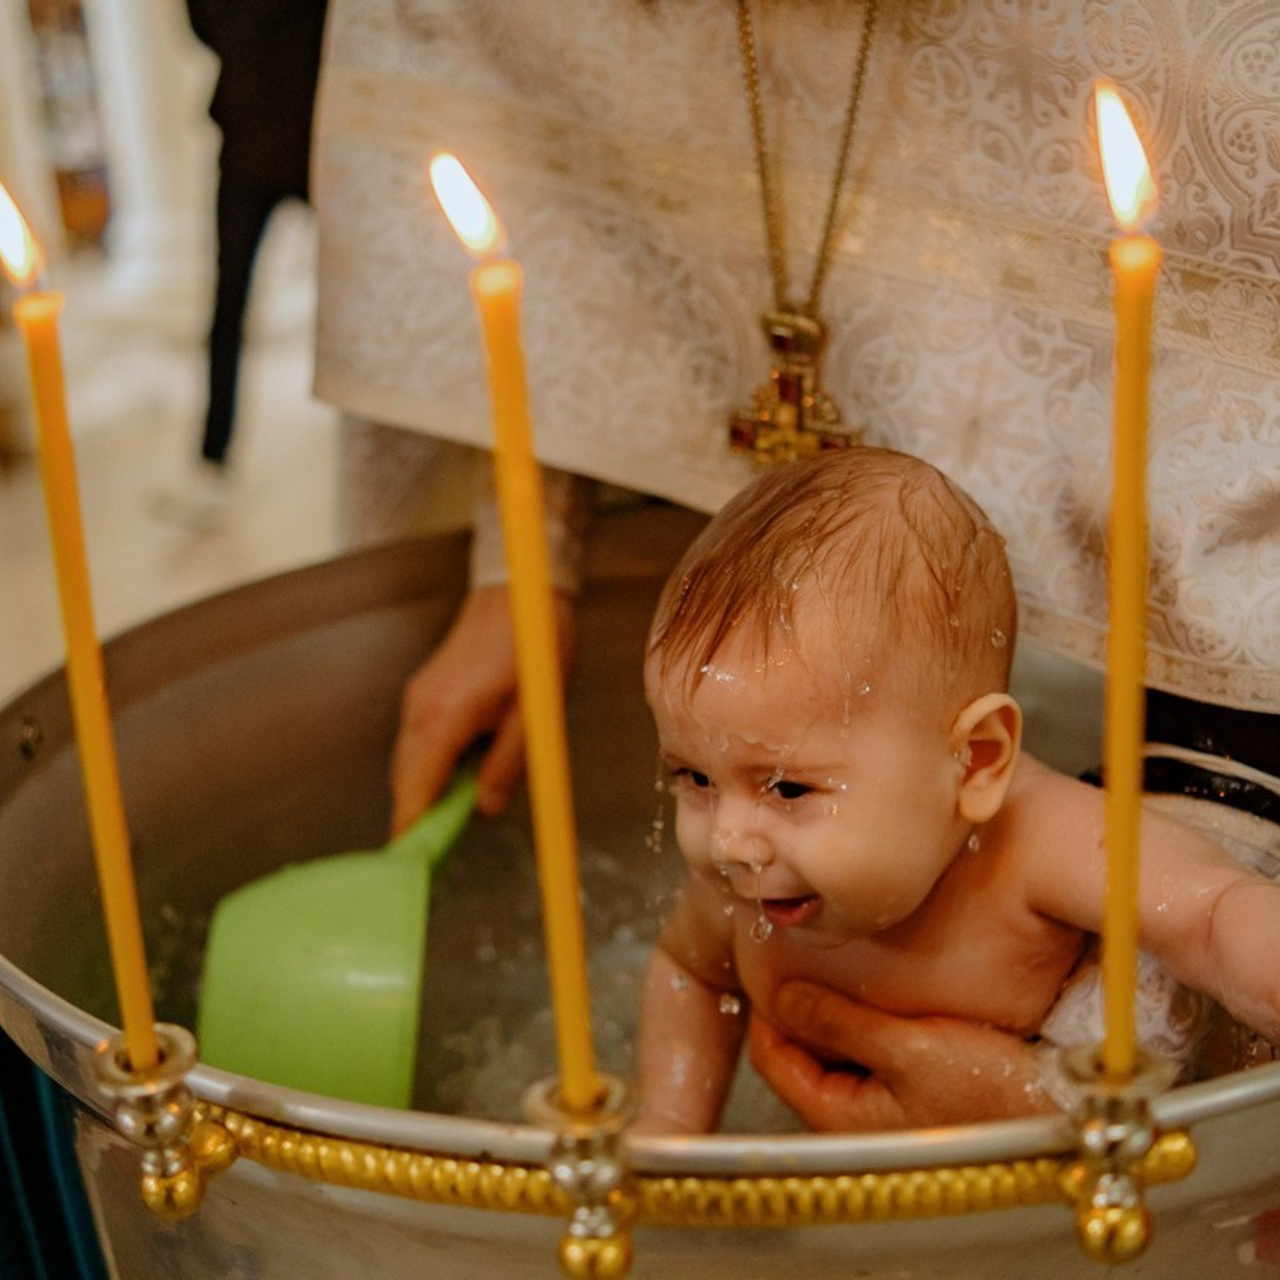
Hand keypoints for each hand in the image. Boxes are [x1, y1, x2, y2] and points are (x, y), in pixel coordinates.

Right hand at [390, 584, 574, 830]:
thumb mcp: (534, 712)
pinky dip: (433, 768)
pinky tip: (463, 773)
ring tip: (460, 813)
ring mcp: (418, 700)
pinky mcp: (424, 694)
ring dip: (429, 793)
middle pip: (406, 784)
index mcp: (445, 717)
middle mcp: (420, 710)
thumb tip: (484, 808)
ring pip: (410, 765)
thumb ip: (507, 763)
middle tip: (442, 853)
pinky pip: (420, 744)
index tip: (414, 868)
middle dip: (421, 820)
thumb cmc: (533, 643)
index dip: (413, 834)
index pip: (415, 792)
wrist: (519, 589)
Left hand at [747, 981, 1054, 1130]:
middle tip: (808, 955)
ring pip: (837, 1052)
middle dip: (803, 1006)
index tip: (775, 960)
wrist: (1067, 1114)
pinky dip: (870, 1023)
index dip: (767, 1007)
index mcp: (840, 1116)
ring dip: (838, 1012)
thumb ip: (837, 1021)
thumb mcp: (908, 1047)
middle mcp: (857, 1119)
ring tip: (847, 967)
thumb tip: (781, 996)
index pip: (771, 1058)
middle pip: (801, 1053)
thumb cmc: (993, 1093)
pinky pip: (873, 1053)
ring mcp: (886, 1108)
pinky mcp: (917, 1094)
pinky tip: (888, 994)